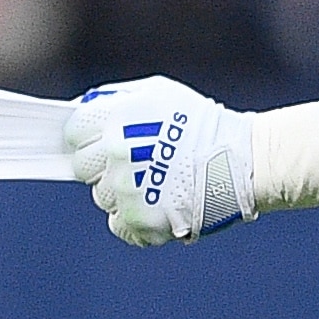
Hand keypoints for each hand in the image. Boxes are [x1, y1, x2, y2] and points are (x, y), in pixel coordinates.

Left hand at [64, 78, 253, 244]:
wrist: (245, 160)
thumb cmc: (201, 124)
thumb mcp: (156, 93)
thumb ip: (112, 99)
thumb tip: (78, 108)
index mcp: (118, 120)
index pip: (73, 132)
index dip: (89, 136)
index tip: (106, 140)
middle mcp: (118, 154)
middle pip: (82, 167)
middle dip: (103, 164)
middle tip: (136, 161)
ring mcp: (128, 190)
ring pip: (101, 197)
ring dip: (121, 192)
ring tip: (156, 181)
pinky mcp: (142, 221)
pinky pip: (118, 225)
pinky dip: (134, 218)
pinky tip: (157, 203)